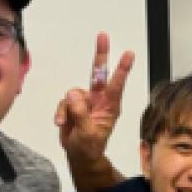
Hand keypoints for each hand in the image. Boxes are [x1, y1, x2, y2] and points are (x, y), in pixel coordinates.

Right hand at [56, 32, 134, 162]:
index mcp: (109, 107)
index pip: (116, 85)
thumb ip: (80, 114)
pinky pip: (64, 102)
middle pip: (98, 74)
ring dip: (67, 107)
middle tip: (103, 36)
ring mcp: (85, 102)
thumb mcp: (87, 134)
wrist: (79, 156)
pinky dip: (60, 112)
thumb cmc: (89, 148)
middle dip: (101, 55)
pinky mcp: (73, 105)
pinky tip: (61, 123)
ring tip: (66, 122)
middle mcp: (99, 100)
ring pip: (74, 92)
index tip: (130, 54)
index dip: (122, 69)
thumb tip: (73, 95)